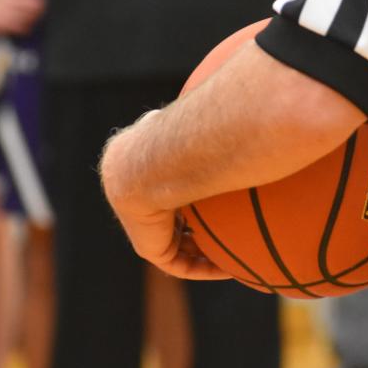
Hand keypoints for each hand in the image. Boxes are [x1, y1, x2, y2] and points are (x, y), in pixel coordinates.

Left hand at [100, 126, 229, 280]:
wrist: (153, 159)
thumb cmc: (180, 132)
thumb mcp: (192, 114)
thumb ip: (208, 115)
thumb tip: (235, 100)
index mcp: (135, 158)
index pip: (161, 176)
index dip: (188, 186)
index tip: (214, 189)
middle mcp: (131, 191)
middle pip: (167, 211)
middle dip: (194, 222)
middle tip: (224, 228)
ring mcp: (136, 220)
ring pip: (172, 240)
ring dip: (200, 248)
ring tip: (231, 253)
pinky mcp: (145, 244)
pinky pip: (174, 262)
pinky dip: (200, 266)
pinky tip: (227, 268)